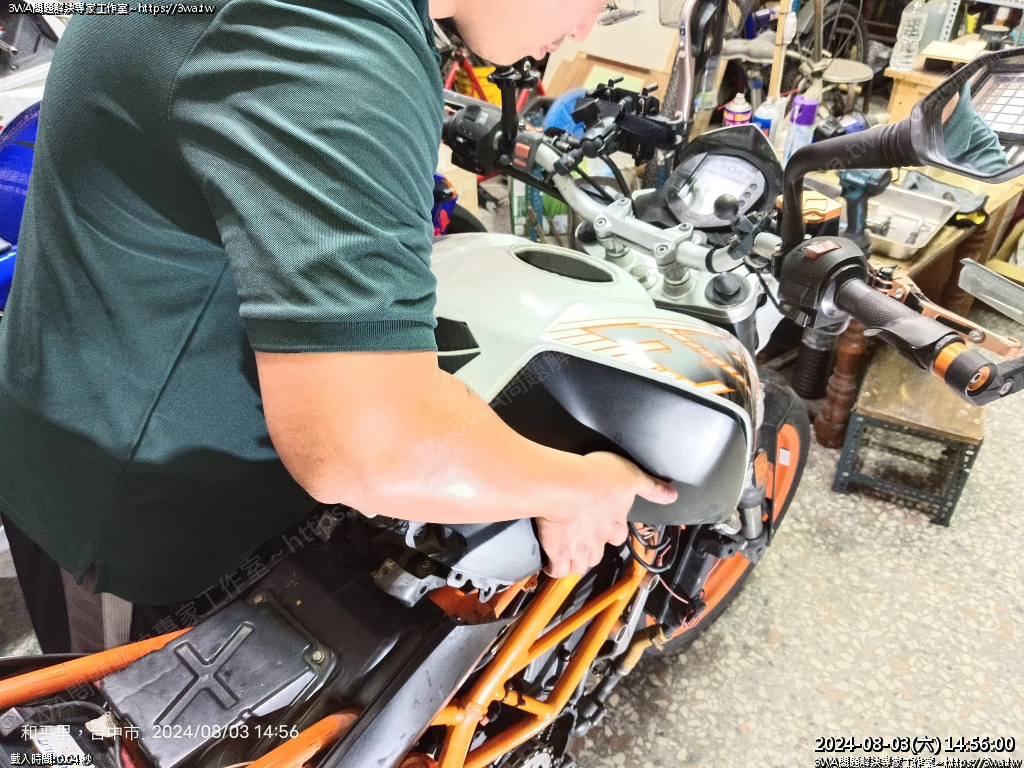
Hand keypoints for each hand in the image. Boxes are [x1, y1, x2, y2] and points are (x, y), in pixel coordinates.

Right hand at [535, 452, 676, 578]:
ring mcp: (578, 550)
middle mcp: (599, 541)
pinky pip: (557, 570)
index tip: (607, 529)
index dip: (613, 533)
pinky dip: (555, 569)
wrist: (567, 485)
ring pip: (580, 566)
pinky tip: (551, 564)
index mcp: (615, 524)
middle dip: (593, 551)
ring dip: (577, 562)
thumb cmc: (599, 477)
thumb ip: (651, 488)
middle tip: (584, 541)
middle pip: (598, 555)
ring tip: (569, 555)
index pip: (618, 536)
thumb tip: (672, 496)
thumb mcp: (632, 476)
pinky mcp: (557, 552)